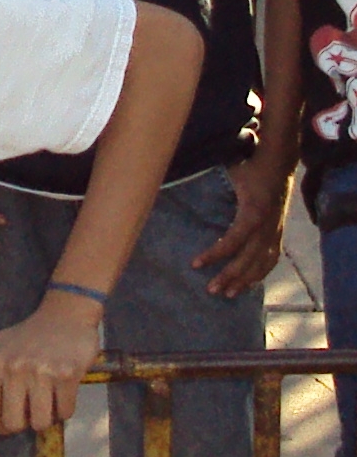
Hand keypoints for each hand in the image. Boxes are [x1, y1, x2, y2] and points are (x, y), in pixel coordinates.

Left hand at [0, 290, 102, 432]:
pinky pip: (64, 413)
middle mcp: (14, 367)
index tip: (5, 416)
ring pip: (40, 423)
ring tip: (44, 399)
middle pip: (13, 424)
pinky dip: (64, 409)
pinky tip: (60, 392)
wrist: (63, 317)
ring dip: (45, 418)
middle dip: (22, 422)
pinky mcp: (68, 375)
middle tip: (28, 407)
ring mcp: (42, 371)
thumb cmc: (21, 339)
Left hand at [194, 157, 292, 296]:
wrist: (279, 162)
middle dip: (230, 276)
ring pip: (262, 264)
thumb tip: (176, 184)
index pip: (233, 241)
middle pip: (249, 259)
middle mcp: (267, 227)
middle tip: (211, 290)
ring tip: (228, 294)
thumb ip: (209, 182)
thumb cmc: (249, 165)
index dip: (215, 255)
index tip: (195, 264)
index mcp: (253, 212)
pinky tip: (250, 284)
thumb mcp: (230, 171)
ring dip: (246, 280)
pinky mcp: (279, 233)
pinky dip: (261, 273)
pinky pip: (272, 259)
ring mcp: (276, 232)